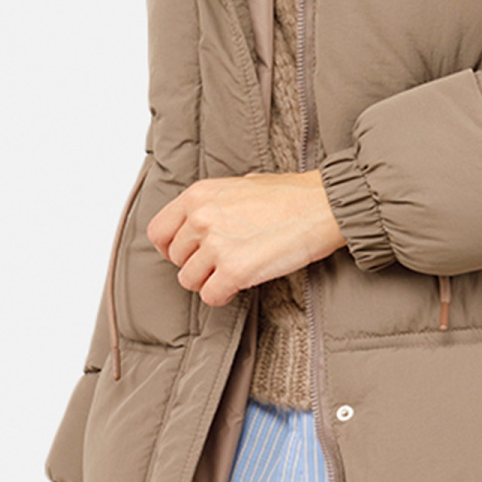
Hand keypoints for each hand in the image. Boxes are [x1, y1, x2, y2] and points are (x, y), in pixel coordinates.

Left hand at [146, 170, 343, 305]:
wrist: (323, 206)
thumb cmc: (291, 196)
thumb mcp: (241, 185)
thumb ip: (215, 204)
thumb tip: (204, 221)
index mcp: (198, 195)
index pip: (158, 231)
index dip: (170, 248)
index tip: (186, 254)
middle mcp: (201, 218)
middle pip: (175, 259)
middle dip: (196, 265)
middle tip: (220, 263)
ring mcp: (216, 245)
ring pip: (190, 281)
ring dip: (209, 282)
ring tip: (233, 273)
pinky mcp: (234, 271)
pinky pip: (210, 296)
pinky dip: (223, 295)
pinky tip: (239, 285)